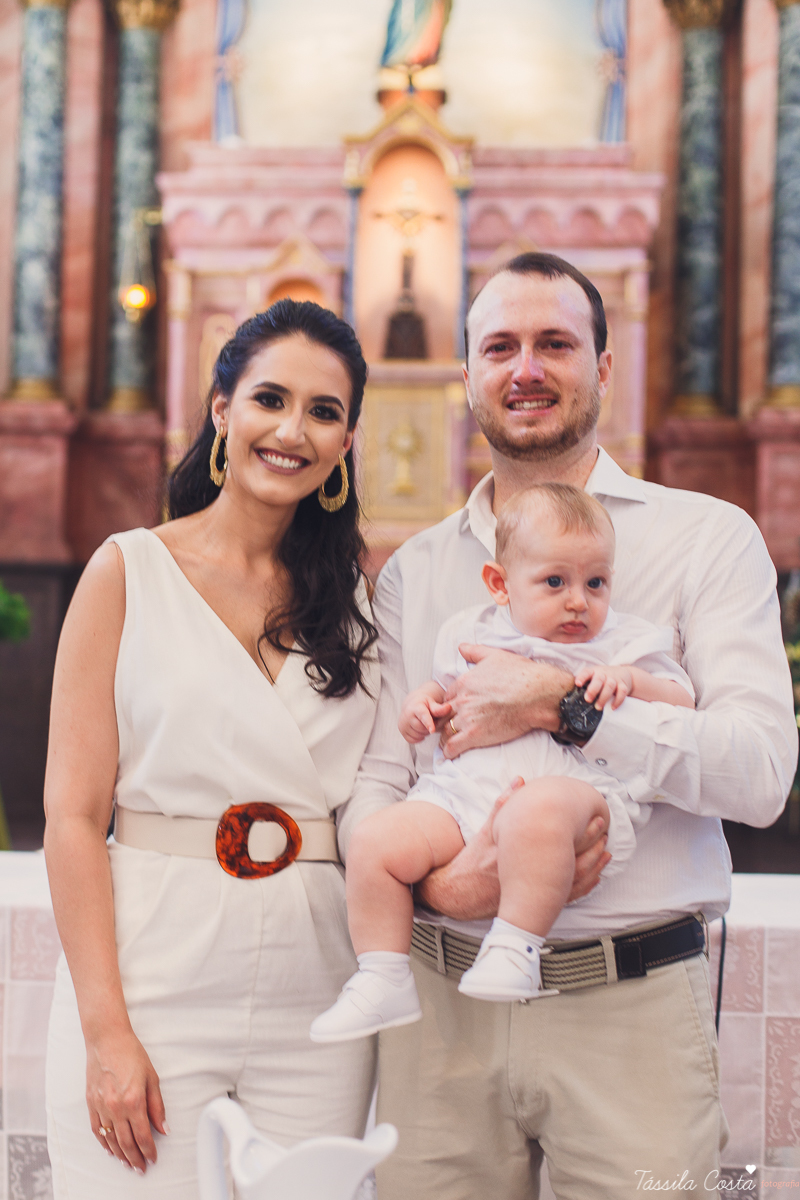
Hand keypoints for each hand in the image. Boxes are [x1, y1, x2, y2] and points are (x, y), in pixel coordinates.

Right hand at [86, 1026, 166, 1171]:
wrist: (107, 1040)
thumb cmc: (131, 1054)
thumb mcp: (152, 1078)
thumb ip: (157, 1106)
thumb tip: (163, 1128)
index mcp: (134, 1101)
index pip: (143, 1136)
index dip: (149, 1151)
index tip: (153, 1159)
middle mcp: (116, 1107)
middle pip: (126, 1142)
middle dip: (135, 1158)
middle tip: (141, 1168)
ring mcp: (101, 1106)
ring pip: (110, 1140)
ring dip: (119, 1154)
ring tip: (127, 1163)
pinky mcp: (90, 1103)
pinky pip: (96, 1129)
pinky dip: (103, 1142)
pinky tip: (109, 1149)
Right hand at [399, 696, 452, 743]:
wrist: (412, 703)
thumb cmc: (425, 704)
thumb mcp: (433, 703)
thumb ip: (439, 708)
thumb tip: (448, 707)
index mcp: (416, 706)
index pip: (423, 715)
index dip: (428, 723)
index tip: (432, 730)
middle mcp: (406, 714)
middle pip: (422, 728)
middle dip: (430, 727)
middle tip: (432, 721)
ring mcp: (402, 723)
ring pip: (418, 735)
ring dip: (424, 732)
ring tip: (425, 724)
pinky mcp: (401, 730)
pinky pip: (413, 740)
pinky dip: (418, 737)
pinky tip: (420, 729)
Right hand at [415, 782, 610, 919]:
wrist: (459, 893)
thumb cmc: (471, 862)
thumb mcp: (487, 831)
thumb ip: (504, 805)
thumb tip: (520, 782)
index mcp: (522, 854)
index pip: (561, 841)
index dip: (583, 831)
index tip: (596, 820)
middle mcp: (531, 875)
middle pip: (572, 862)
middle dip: (592, 847)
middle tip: (604, 833)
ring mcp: (534, 892)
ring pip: (573, 882)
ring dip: (593, 867)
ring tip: (605, 854)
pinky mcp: (534, 903)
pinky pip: (567, 897)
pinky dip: (584, 886)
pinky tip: (594, 878)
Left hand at [439, 645, 572, 759]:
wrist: (538, 695)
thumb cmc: (521, 674)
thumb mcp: (495, 656)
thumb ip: (475, 652)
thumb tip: (461, 647)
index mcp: (464, 682)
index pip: (447, 696)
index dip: (450, 703)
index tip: (455, 709)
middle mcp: (462, 700)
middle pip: (444, 714)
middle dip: (446, 720)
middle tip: (451, 726)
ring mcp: (467, 718)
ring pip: (446, 731)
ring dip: (446, 736)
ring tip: (448, 741)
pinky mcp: (475, 735)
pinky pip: (452, 746)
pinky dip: (448, 751)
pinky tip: (450, 753)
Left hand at [574, 663, 632, 710]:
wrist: (623, 674)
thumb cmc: (603, 678)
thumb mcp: (594, 677)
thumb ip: (585, 684)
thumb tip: (571, 697)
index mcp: (594, 672)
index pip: (586, 672)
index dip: (582, 677)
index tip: (578, 684)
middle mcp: (604, 674)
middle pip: (598, 679)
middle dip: (592, 690)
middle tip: (588, 699)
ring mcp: (614, 679)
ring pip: (610, 686)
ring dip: (603, 697)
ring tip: (598, 707)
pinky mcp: (623, 685)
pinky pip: (622, 692)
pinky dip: (617, 701)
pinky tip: (612, 707)